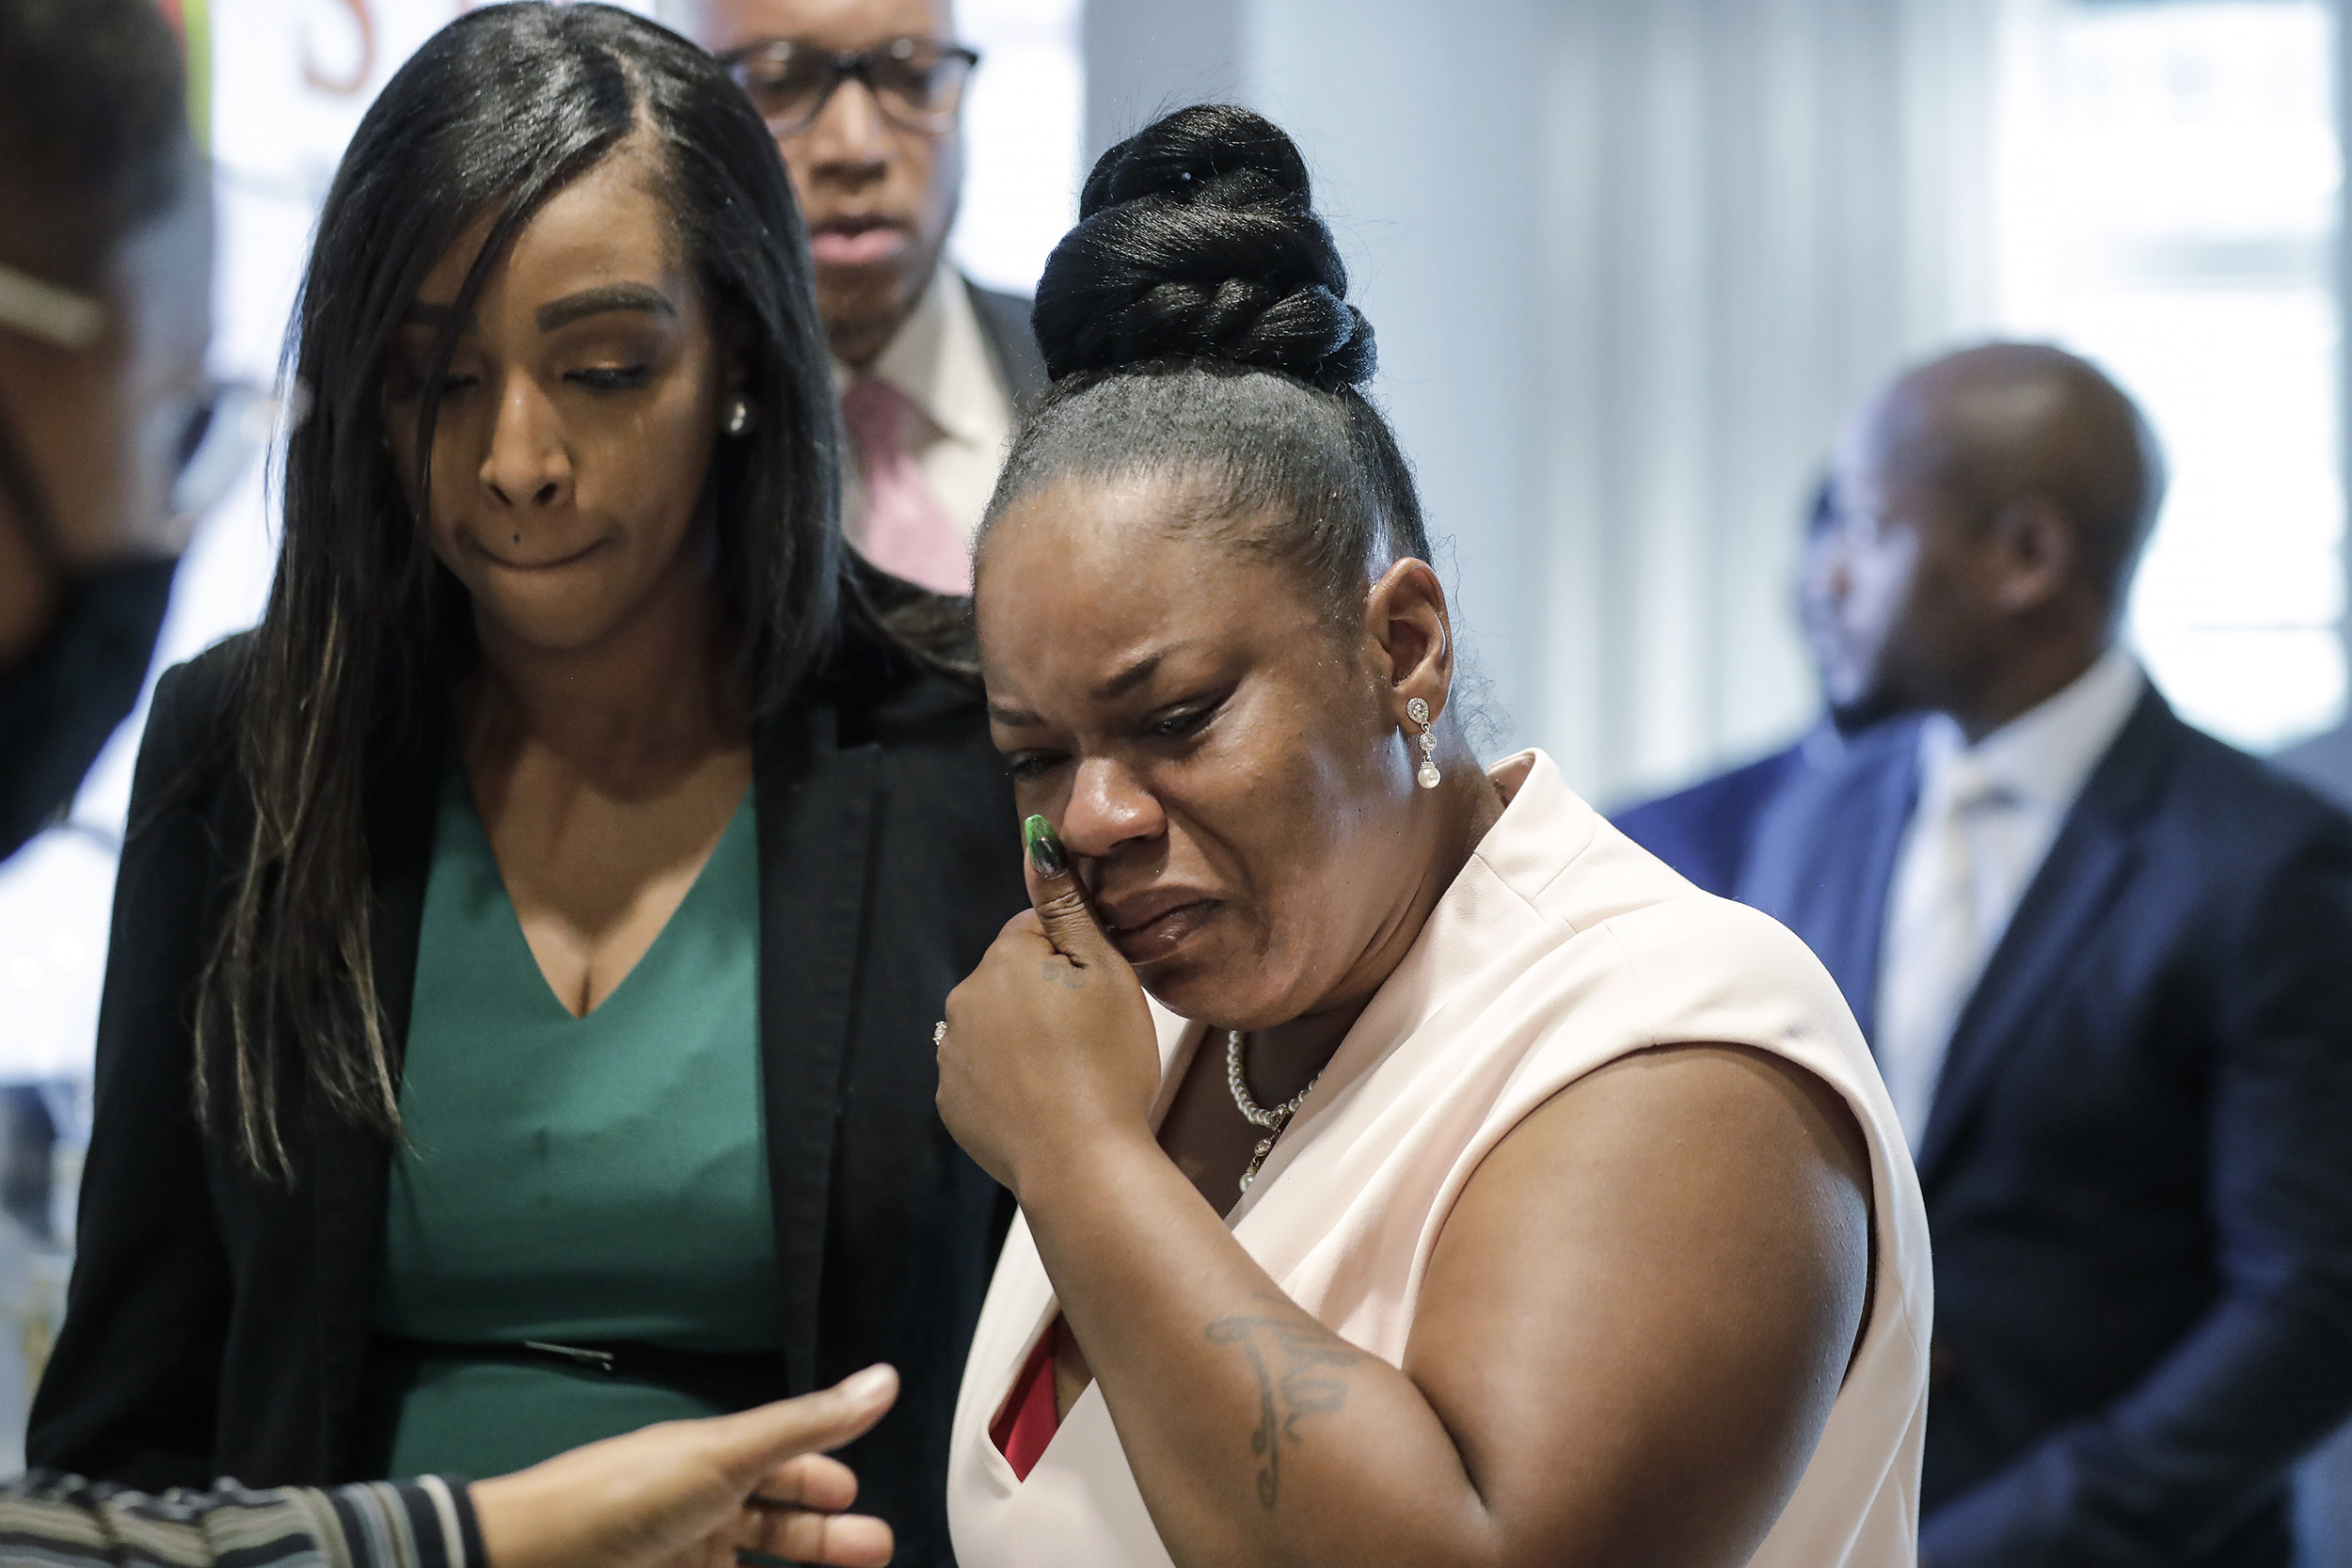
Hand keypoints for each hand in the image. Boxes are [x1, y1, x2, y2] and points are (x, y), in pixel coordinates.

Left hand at [469, 1364, 898, 1567]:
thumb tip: (886, 1379)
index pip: (780, 1463)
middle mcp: (699, 1510)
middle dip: (824, 1536)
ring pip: (752, 1567)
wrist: (532, 1562)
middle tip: (875, 1549)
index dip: (820, 1475)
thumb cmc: (630, 1497)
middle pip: (774, 1523)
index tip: (856, 1494)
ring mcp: (679, 1559)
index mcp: (713, 1462)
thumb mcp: (727, 1453)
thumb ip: (807, 1425)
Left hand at [936, 815, 1163, 1193]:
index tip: (1097, 999)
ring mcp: (949, 1053)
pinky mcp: (950, 1101)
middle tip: (1088, 1039)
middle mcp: (963, 999)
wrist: (1081, 1164)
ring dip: (1024, 1038)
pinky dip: (1008, 1082)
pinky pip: (981, 1073)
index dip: (1074, 961)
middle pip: (1011, 978)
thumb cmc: (1109, 1064)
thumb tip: (1038, 843)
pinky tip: (1043, 1103)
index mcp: (1003, 960)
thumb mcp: (1107, 974)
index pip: (1037, 932)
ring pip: (994, 1025)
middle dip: (1044, 997)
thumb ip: (1068, 906)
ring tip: (1067, 1076)